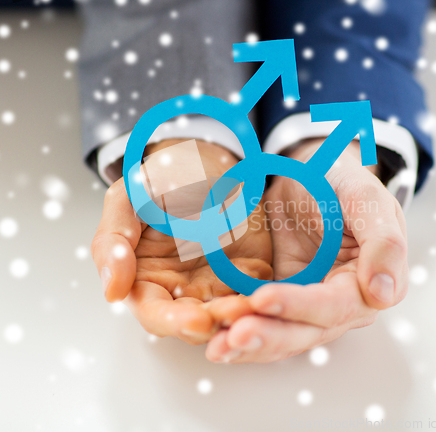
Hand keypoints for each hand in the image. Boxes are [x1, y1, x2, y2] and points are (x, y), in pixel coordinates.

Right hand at [91, 139, 271, 344]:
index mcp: (147, 278)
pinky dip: (265, 300)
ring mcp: (217, 284)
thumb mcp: (129, 200)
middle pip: (195, 322)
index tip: (197, 321)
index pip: (154, 312)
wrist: (208, 162)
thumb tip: (112, 292)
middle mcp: (182, 290)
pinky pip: (256, 294)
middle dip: (215, 323)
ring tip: (256, 308)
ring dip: (242, 316)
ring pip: (228, 314)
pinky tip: (274, 297)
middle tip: (233, 316)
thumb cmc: (163, 180)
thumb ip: (113, 240)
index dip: (172, 321)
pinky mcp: (248, 275)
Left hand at [205, 140, 408, 362]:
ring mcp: (307, 305)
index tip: (263, 298)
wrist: (308, 176)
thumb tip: (384, 295)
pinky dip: (240, 330)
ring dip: (250, 344)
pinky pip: (262, 322)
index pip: (335, 306)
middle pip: (305, 331)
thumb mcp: (365, 197)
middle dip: (269, 335)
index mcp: (367, 282)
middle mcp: (340, 304)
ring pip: (281, 335)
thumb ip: (383, 241)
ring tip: (218, 348)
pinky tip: (216, 339)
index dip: (300, 306)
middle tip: (234, 336)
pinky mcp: (280, 300)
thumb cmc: (339, 181)